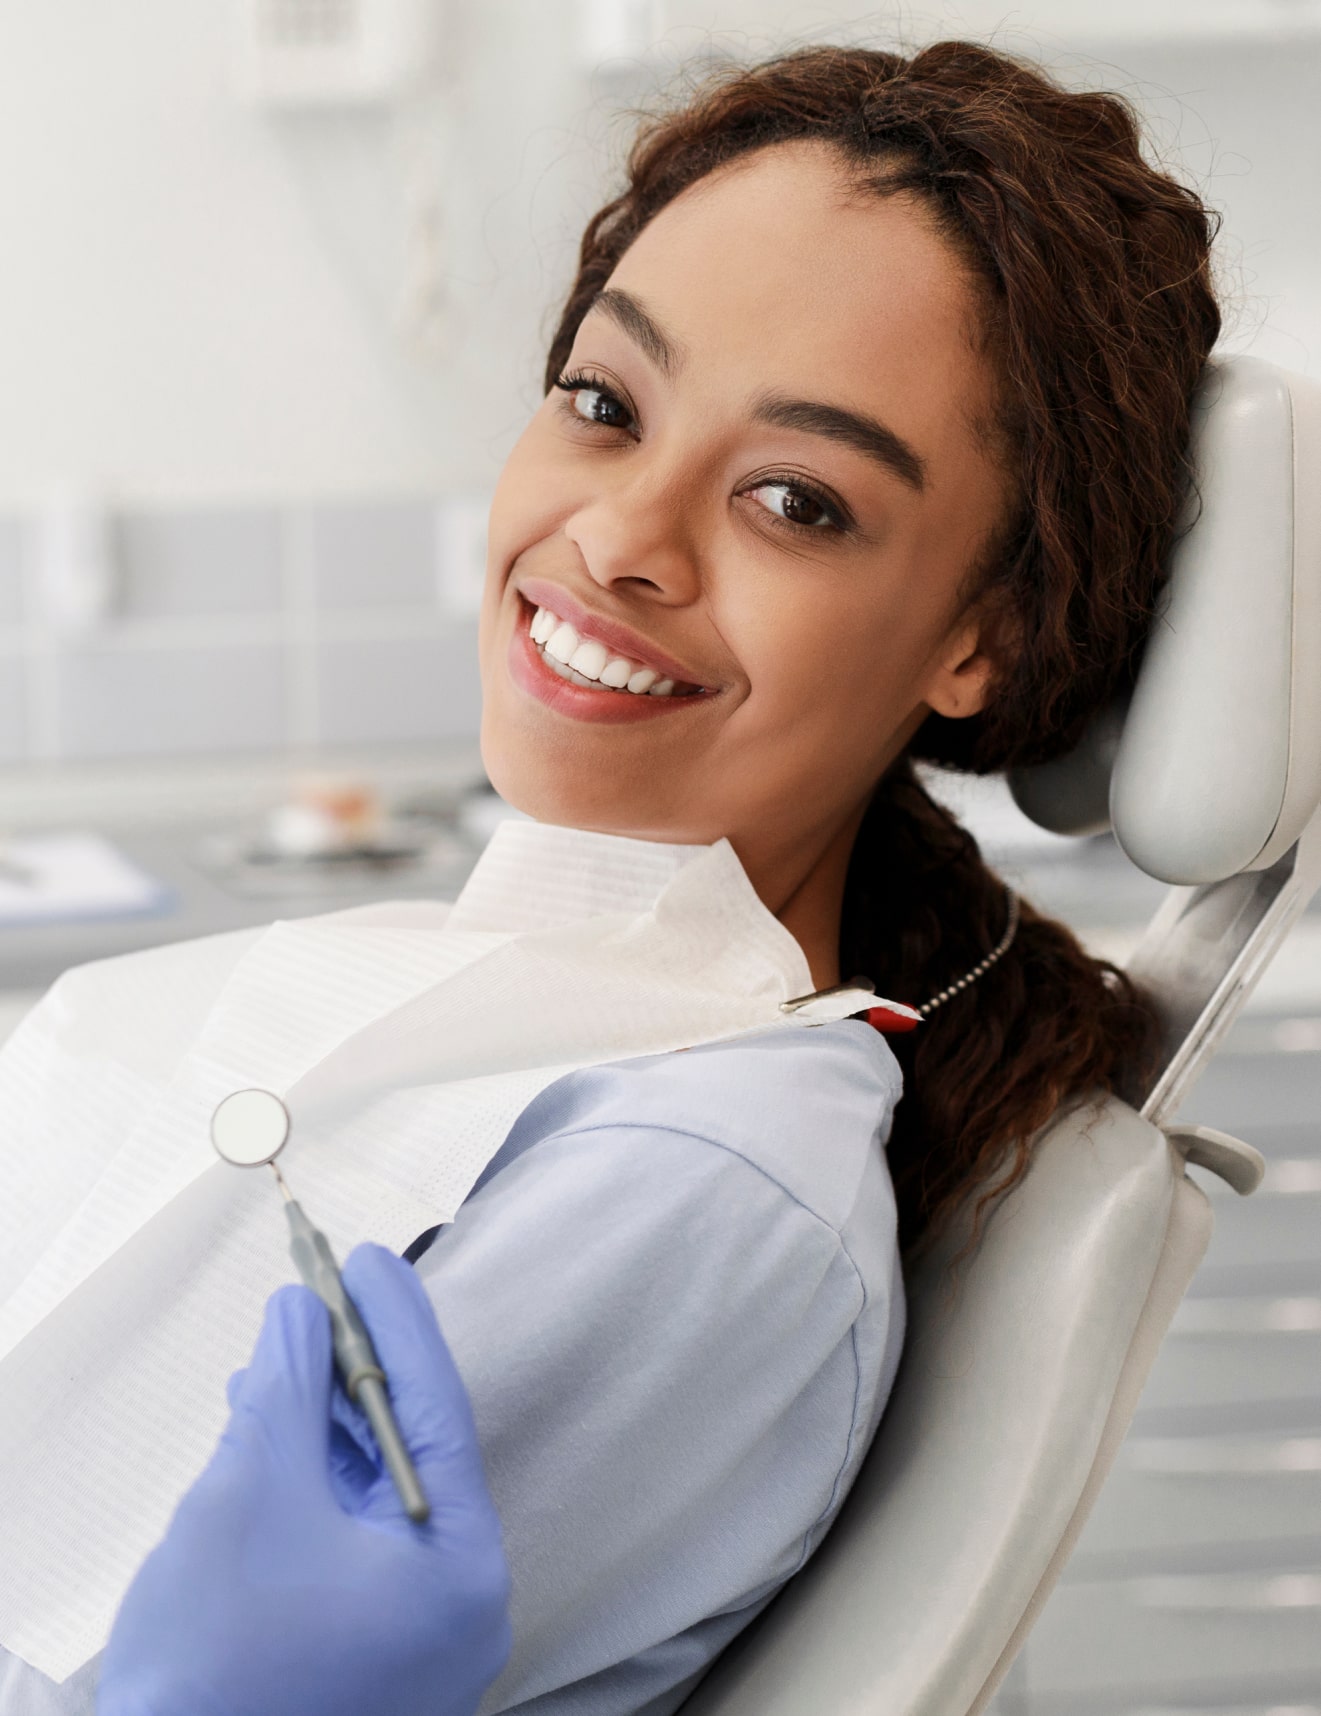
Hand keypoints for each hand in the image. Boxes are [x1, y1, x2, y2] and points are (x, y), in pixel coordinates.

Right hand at [98, 1244, 510, 1715]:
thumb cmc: (216, 1651)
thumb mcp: (253, 1489)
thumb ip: (288, 1386)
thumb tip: (299, 1308)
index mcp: (460, 1565)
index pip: (435, 1410)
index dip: (397, 1322)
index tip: (368, 1255)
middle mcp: (455, 1600)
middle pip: (406, 1449)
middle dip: (351, 1369)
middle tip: (317, 1290)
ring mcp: (410, 1632)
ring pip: (369, 1492)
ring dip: (320, 1420)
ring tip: (275, 1356)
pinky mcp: (359, 1645)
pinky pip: (345, 1537)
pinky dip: (308, 1480)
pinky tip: (266, 1429)